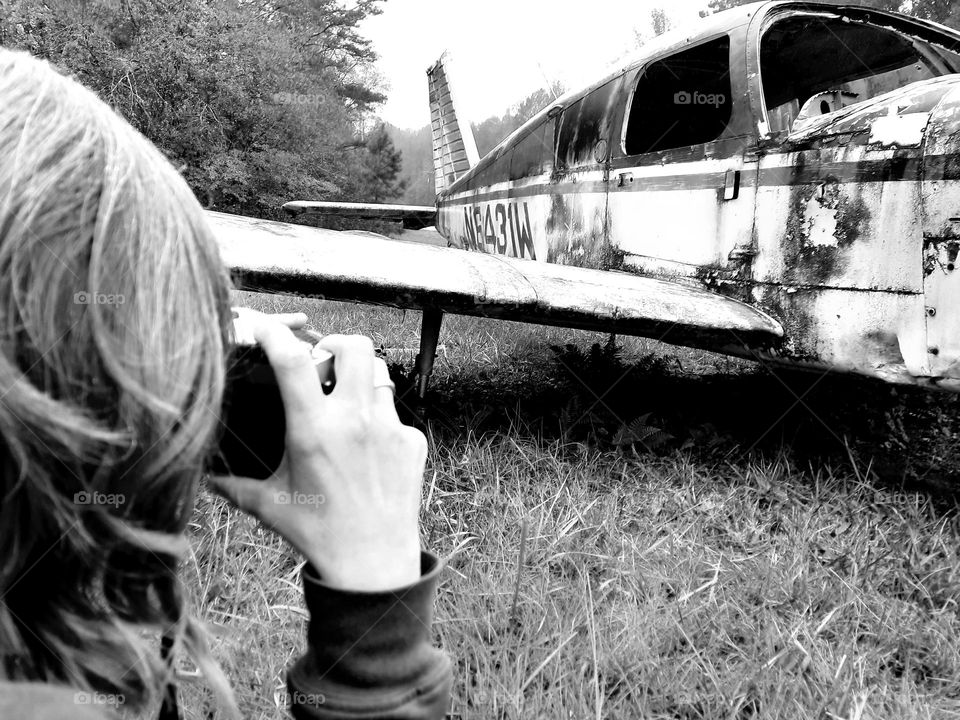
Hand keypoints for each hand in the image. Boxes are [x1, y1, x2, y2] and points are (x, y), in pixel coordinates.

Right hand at [210, 312, 425, 590]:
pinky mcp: (412, 442)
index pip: (292, 360)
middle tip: (321, 364)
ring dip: (360, 377)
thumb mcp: (269, 506)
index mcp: (314, 431)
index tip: (264, 328)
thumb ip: (233, 484)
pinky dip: (379, 420)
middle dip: (334, 344)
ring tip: (345, 399)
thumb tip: (202, 475)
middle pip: (354, 345)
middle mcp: (355, 421)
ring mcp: (389, 428)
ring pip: (380, 373)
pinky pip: (395, 414)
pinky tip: (367, 447)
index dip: (274, 333)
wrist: (373, 566)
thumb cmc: (318, 535)